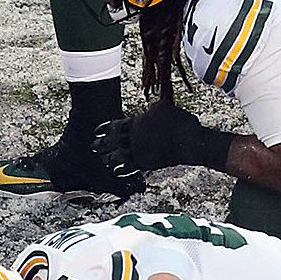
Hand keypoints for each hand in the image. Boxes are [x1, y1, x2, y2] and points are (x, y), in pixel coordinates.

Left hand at [99, 102, 233, 173]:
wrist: (188, 140)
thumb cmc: (178, 121)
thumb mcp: (163, 107)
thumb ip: (151, 109)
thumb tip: (149, 110)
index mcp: (136, 122)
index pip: (115, 125)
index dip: (104, 128)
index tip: (96, 131)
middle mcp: (134, 138)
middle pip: (113, 141)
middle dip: (102, 144)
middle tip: (92, 146)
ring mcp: (139, 151)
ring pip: (118, 156)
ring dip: (109, 158)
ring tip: (103, 160)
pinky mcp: (146, 164)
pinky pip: (130, 168)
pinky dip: (122, 170)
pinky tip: (116, 172)